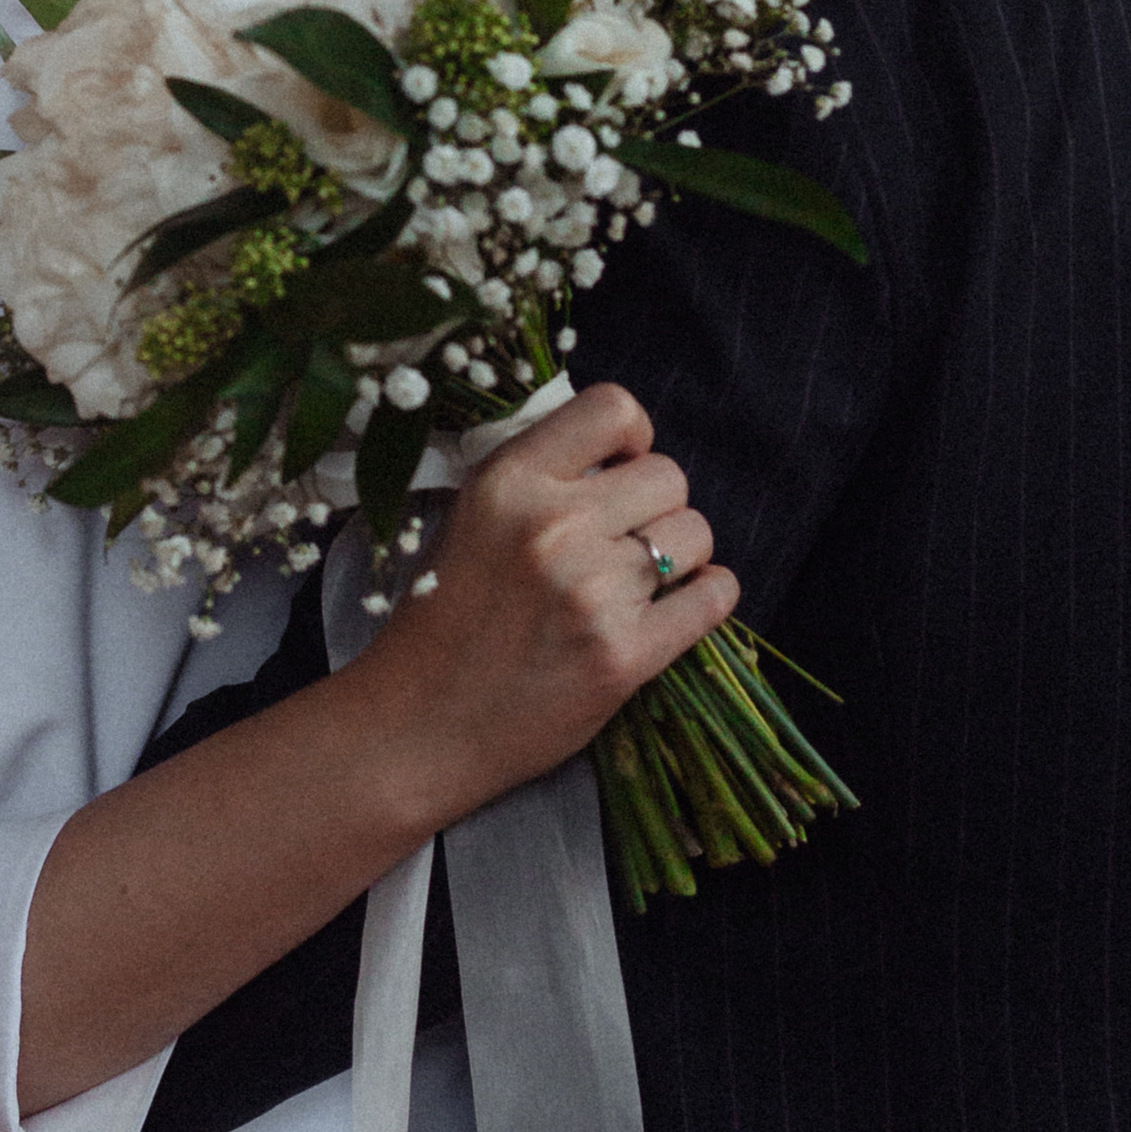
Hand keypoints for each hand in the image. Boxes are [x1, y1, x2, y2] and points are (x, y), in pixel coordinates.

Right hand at [349, 383, 738, 832]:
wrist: (417, 724)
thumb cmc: (440, 618)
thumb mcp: (468, 518)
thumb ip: (536, 477)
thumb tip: (614, 453)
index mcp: (508, 481)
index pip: (612, 407)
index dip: (632, 435)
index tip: (621, 466)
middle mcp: (554, 526)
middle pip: (668, 475)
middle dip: (656, 505)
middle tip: (624, 541)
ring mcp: (593, 592)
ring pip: (694, 534)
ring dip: (679, 554)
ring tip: (640, 581)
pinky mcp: (625, 656)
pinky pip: (713, 596)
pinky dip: (707, 596)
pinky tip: (679, 606)